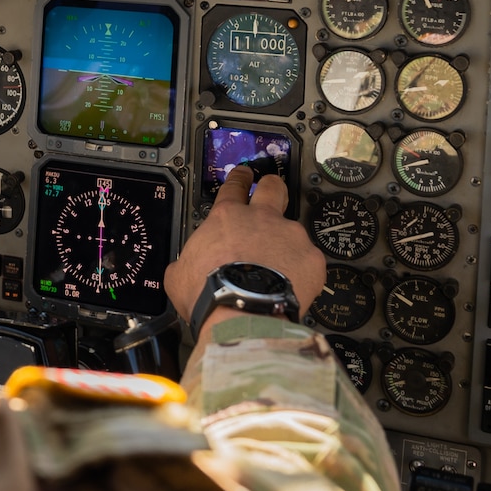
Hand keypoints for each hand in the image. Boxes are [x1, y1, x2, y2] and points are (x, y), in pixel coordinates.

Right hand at [164, 168, 325, 332]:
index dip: (240, 177)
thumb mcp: (179, 275)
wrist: (243, 315)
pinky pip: (308, 261)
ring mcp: (291, 236)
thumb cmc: (209, 295)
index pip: (234, 186)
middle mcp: (262, 219)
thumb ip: (187, 261)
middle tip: (271, 193)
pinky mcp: (312, 259)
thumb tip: (185, 268)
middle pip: (273, 188)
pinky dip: (301, 272)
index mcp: (227, 218)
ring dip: (286, 244)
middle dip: (272, 187)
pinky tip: (290, 287)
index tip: (244, 175)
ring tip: (279, 269)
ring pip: (293, 231)